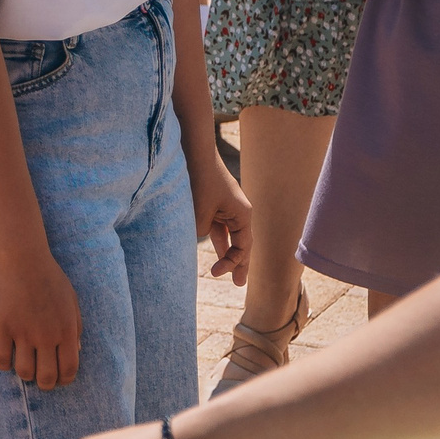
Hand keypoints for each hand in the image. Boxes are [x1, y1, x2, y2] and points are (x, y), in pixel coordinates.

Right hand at [0, 247, 81, 388]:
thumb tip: (76, 351)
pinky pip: (1, 360)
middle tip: (40, 378)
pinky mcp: (1, 327)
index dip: (64, 380)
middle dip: (45, 384)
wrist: (22, 259)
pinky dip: (4, 364)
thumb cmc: (50, 278)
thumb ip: (76, 327)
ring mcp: (22, 333)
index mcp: (67, 331)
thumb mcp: (71, 301)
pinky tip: (6, 356)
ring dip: (25, 374)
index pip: (69, 369)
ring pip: (24, 372)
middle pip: (46, 378)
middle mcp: (46, 336)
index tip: (58, 379)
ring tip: (24, 365)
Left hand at [189, 144, 249, 286]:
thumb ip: (202, 232)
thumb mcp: (201, 215)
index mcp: (243, 214)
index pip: (243, 247)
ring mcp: (229, 208)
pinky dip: (217, 240)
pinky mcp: (217, 205)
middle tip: (239, 284)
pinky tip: (216, 252)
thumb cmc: (200, 182)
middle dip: (239, 264)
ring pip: (230, 236)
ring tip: (224, 271)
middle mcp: (240, 212)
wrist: (196, 153)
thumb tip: (201, 236)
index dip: (232, 263)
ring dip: (227, 253)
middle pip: (242, 244)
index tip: (215, 272)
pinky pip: (220, 227)